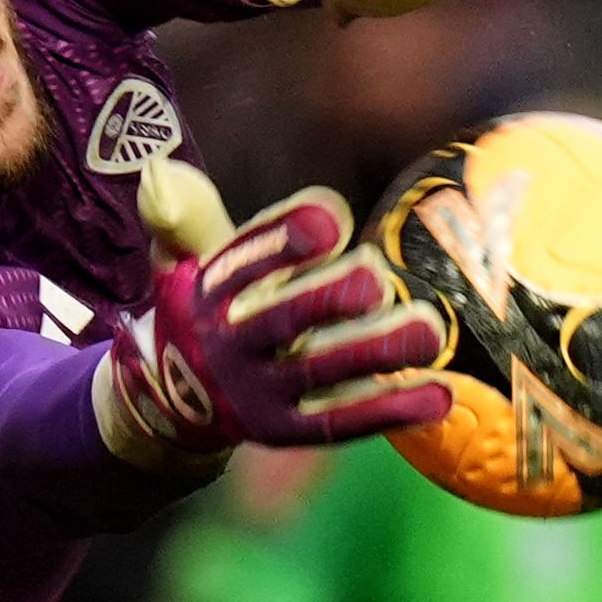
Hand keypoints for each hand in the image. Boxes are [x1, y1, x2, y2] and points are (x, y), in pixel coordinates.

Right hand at [94, 184, 446, 464]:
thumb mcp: (185, 261)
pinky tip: (438, 393)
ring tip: (430, 329)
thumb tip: (163, 172)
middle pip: (277, 322)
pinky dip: (389, 409)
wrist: (173, 402)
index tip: (332, 217)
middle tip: (375, 277)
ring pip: (317, 373)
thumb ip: (189, 216)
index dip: (284, 239)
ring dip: (374, 352)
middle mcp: (226, 344)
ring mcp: (255, 392)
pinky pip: (339, 422)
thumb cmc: (206, 309)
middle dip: (325, 300)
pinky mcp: (285, 430)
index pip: (242, 262)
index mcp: (203, 292)